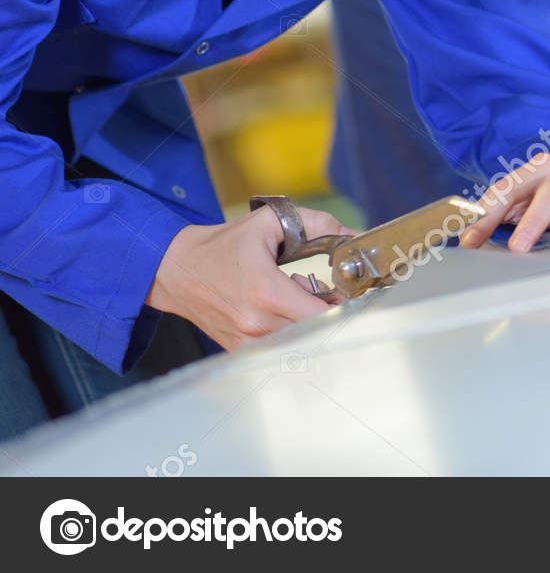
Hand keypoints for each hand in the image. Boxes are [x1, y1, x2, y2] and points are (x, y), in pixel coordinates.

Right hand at [147, 205, 355, 350]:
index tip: (347, 291)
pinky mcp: (238, 349)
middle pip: (315, 331)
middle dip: (329, 313)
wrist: (175, 269)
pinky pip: (278, 351)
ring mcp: (246, 341)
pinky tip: (282, 314)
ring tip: (298, 301)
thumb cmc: (221, 245)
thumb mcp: (269, 222)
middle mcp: (256, 323)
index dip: (343, 304)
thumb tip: (351, 236)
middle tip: (324, 293)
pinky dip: (290, 334)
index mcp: (265, 292)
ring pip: (298, 344)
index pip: (322, 314)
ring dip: (308, 324)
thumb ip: (317, 223)